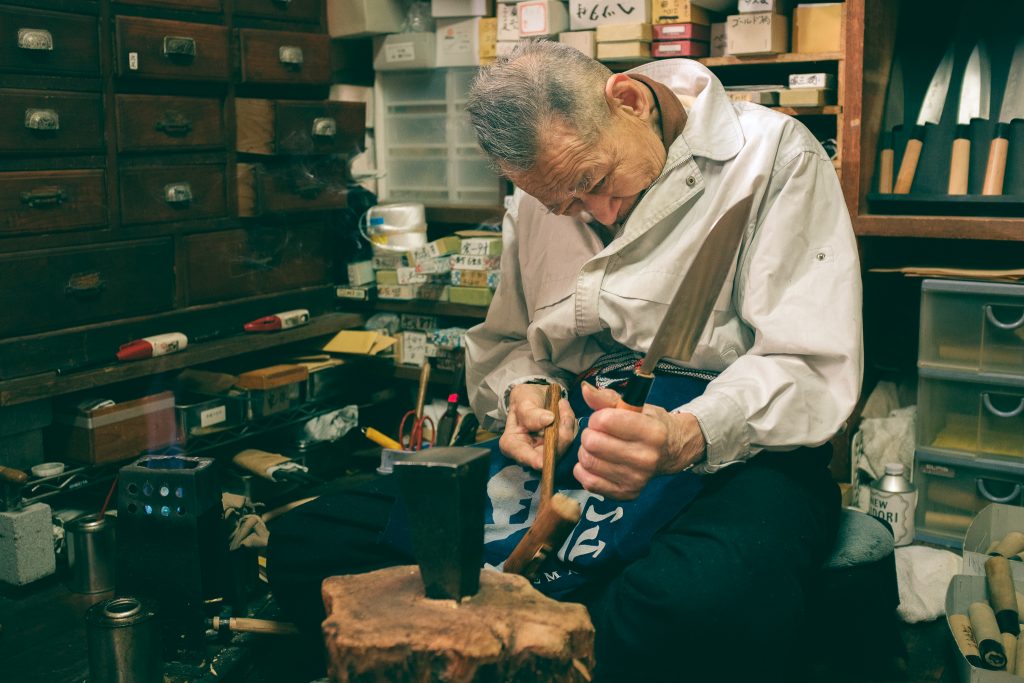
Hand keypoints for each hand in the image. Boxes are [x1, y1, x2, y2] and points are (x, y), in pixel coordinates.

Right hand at [499, 383, 575, 469]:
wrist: (535, 397)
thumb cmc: (524, 399)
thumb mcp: (522, 401)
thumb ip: (531, 413)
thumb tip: (548, 419)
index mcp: (512, 445)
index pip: (523, 457)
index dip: (535, 460)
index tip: (544, 460)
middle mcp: (529, 454)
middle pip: (548, 455)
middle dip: (560, 435)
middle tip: (562, 407)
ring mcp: (545, 452)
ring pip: (563, 447)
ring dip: (567, 425)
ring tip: (561, 405)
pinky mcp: (559, 448)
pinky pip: (571, 439)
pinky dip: (571, 424)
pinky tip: (564, 411)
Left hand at [574, 383, 705, 499]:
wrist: (672, 450)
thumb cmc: (651, 424)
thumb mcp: (635, 406)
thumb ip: (607, 398)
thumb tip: (584, 389)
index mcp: (652, 433)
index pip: (605, 421)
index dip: (598, 417)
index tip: (604, 419)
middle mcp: (646, 459)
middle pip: (592, 443)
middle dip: (589, 434)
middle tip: (597, 433)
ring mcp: (637, 479)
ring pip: (588, 462)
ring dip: (585, 451)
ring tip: (596, 447)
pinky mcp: (626, 494)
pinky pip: (589, 483)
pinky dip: (584, 470)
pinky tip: (595, 462)